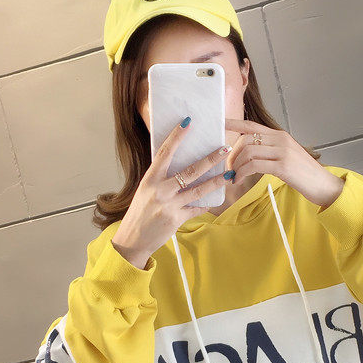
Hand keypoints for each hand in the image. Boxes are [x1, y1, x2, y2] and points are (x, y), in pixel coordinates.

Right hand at [113, 118, 233, 264]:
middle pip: (190, 170)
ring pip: (199, 190)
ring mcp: (170, 205)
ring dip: (216, 181)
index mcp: (150, 179)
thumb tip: (178, 166)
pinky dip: (206, 204)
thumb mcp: (145, 191)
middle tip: (225, 149)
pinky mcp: (177, 219)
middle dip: (210, 159)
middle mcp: (160, 190)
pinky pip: (196, 209)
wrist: (133, 239)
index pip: (165, 153)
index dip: (177, 137)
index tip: (188, 122)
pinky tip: (215, 199)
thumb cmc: (139, 213)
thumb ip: (160, 179)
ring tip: (229, 173)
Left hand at [223, 118, 343, 209]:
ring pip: (248, 152)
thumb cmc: (304, 174)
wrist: (323, 184)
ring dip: (237, 165)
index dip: (234, 123)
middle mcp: (280, 140)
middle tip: (229, 167)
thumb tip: (250, 156)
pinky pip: (254, 165)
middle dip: (233, 154)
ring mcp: (282, 152)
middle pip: (246, 139)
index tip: (221, 124)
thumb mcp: (287, 157)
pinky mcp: (283, 166)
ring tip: (235, 176)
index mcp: (280, 136)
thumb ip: (271, 152)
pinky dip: (242, 173)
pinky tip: (240, 180)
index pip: (252, 125)